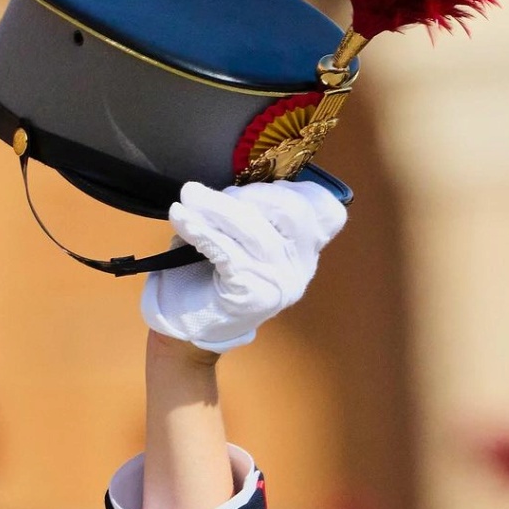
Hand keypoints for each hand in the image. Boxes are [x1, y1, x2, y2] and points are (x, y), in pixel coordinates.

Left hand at [141, 180, 346, 351]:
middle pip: (291, 212)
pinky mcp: (252, 296)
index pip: (328, 213)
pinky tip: (180, 218)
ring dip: (215, 209)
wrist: (187, 330)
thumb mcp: (239, 238)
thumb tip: (234, 179)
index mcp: (306, 251)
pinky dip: (201, 230)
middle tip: (206, 193)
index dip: (295, 189)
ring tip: (187, 199)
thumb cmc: (209, 277)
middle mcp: (302, 268)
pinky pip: (228, 252)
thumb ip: (251, 211)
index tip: (254, 184)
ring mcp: (280, 284)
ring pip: (256, 231)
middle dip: (247, 193)